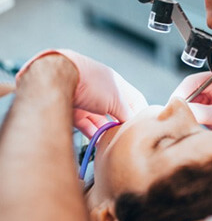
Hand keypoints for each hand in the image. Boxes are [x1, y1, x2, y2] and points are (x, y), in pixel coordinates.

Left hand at [17, 50, 147, 137]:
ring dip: (108, 131)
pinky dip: (94, 134)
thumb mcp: (116, 99)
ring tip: (113, 143)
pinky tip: (99, 143)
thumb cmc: (92, 83)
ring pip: (102, 121)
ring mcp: (89, 102)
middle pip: (117, 112)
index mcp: (117, 85)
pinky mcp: (75, 111)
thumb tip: (131, 125)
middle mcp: (103, 93)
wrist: (59, 77)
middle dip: (122, 124)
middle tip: (127, 138)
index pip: (134, 100)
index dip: (140, 113)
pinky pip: (87, 126)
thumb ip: (126, 113)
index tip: (143, 127)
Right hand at [170, 69, 211, 149]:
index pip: (191, 82)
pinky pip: (193, 110)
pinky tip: (186, 124)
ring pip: (188, 102)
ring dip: (183, 111)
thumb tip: (180, 110)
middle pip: (187, 91)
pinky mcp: (209, 108)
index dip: (180, 94)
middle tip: (171, 117)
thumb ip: (203, 113)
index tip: (171, 107)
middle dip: (180, 104)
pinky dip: (188, 117)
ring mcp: (211, 96)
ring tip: (178, 122)